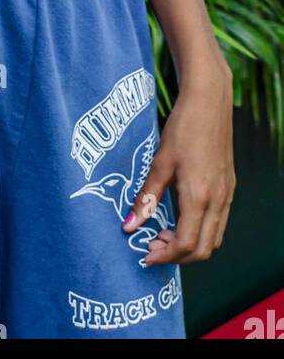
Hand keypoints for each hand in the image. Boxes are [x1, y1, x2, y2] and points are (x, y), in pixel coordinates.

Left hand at [122, 61, 234, 264]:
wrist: (209, 102)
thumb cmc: (183, 128)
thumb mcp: (160, 162)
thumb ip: (147, 197)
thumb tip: (128, 225)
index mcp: (200, 197)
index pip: (186, 245)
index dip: (165, 256)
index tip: (145, 253)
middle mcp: (218, 201)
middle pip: (204, 250)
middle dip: (177, 256)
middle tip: (152, 246)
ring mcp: (227, 195)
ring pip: (213, 238)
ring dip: (190, 245)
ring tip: (164, 233)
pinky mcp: (228, 187)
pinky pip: (218, 223)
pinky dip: (200, 231)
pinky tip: (180, 217)